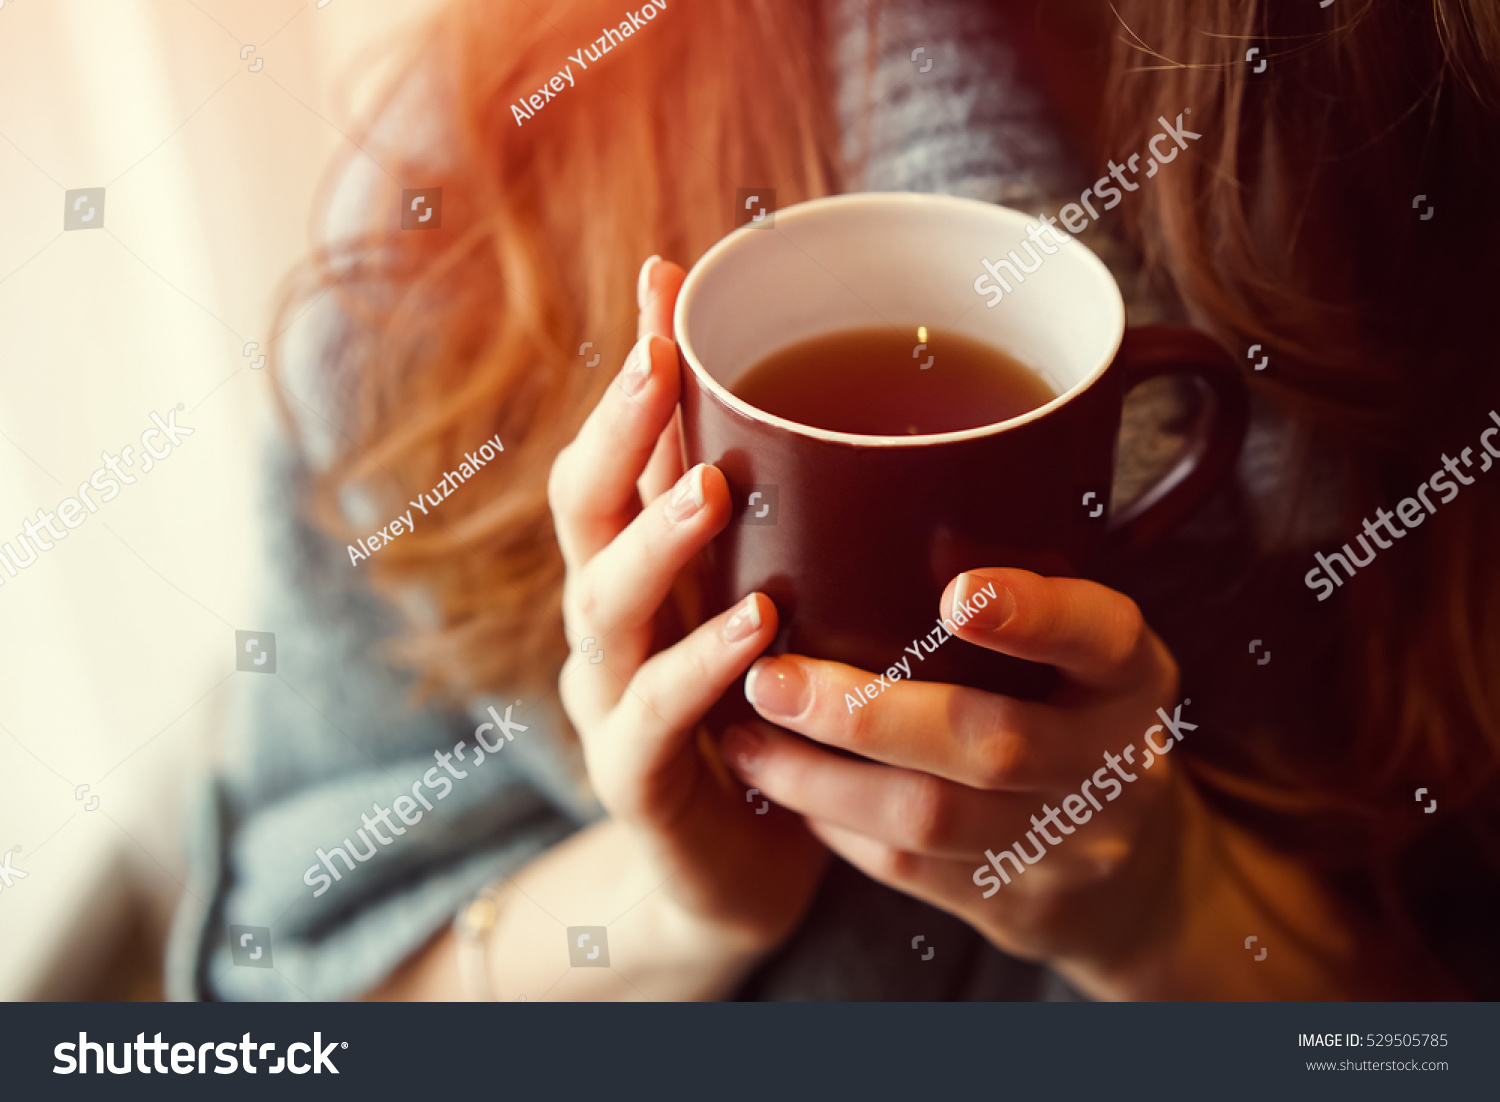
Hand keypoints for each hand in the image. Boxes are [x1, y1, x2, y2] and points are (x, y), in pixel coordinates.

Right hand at [547, 256, 826, 955]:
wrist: (743, 869)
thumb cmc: (768, 714)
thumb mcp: (774, 602)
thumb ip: (789, 521)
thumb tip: (870, 413)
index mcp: (639, 569)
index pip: (615, 451)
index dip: (633, 371)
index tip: (668, 279)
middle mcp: (609, 622)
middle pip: (581, 510)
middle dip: (621, 431)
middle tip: (666, 362)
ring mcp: (610, 700)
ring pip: (603, 607)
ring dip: (656, 542)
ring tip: (711, 488)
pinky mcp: (637, 780)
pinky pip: (654, 719)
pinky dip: (699, 668)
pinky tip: (755, 629)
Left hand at [726, 568, 1193, 988]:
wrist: (1129, 875)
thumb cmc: (1074, 712)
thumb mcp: (1085, 650)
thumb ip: (1021, 590)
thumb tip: (870, 499)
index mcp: (1132, 677)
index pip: (1102, 636)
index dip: (1034, 615)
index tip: (956, 591)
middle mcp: (1110, 762)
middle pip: (992, 743)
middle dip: (866, 712)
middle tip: (771, 678)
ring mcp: (1061, 844)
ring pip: (930, 817)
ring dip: (821, 777)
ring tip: (746, 736)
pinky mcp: (1005, 898)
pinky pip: (906, 865)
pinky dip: (832, 821)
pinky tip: (781, 782)